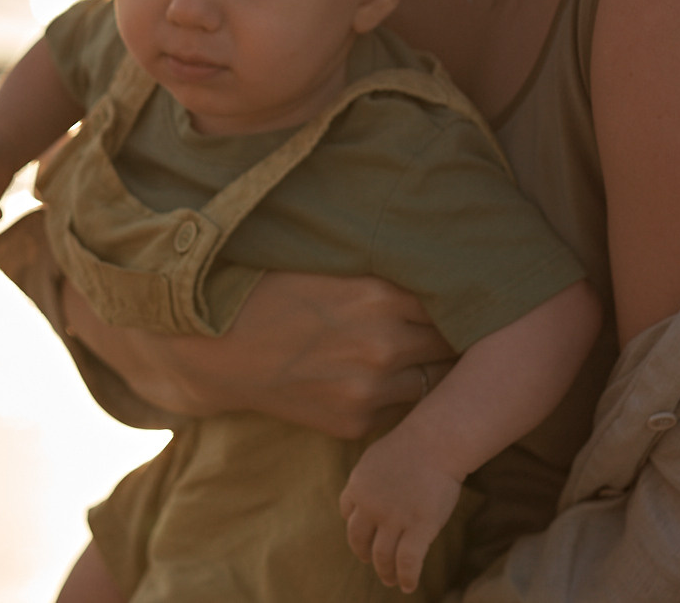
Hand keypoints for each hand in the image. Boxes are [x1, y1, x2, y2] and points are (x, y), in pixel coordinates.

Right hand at [61, 272, 454, 437]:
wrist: (214, 346)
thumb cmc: (271, 288)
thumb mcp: (331, 262)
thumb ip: (384, 269)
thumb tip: (441, 258)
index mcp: (380, 293)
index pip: (451, 299)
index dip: (458, 296)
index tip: (465, 291)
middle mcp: (384, 342)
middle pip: (449, 341)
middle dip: (449, 332)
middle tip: (454, 323)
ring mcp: (370, 387)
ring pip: (430, 380)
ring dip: (426, 367)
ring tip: (413, 350)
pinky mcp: (353, 421)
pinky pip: (396, 408)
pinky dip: (391, 394)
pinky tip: (370, 375)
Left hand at [340, 426, 463, 593]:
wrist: (437, 440)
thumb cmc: (415, 443)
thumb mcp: (378, 456)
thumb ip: (371, 476)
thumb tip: (370, 488)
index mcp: (358, 485)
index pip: (347, 511)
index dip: (355, 525)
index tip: (363, 534)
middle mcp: (370, 506)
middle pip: (359, 539)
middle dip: (364, 553)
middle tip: (371, 561)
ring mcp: (393, 519)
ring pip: (382, 556)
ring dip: (385, 572)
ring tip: (390, 580)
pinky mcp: (419, 528)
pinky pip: (407, 563)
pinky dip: (406, 578)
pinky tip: (408, 586)